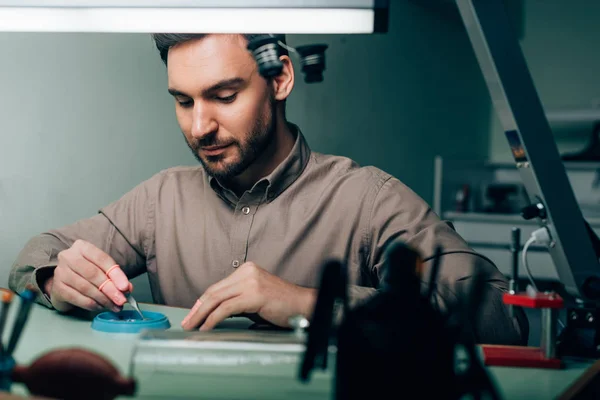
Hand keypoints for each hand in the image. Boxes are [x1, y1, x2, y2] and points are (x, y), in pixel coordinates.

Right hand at [45, 240, 130, 312]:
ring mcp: (60, 272)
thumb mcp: (101, 269)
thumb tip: (126, 288)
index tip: (125, 287)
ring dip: (103, 299)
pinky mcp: (57, 288)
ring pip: (86, 287)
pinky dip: (91, 304)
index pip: (102, 259)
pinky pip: (77, 298)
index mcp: (82, 247)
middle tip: (121, 300)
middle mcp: (68, 257)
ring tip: (114, 306)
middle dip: (110, 289)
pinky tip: (100, 307)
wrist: (64, 282)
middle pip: (93, 274)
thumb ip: (114, 277)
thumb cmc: (86, 273)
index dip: (116, 274)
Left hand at [181, 262, 315, 330]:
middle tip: (187, 323)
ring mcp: (251, 281)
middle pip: (214, 291)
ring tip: (192, 327)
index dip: (202, 302)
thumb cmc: (283, 305)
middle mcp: (247, 272)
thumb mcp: (255, 299)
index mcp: (247, 270)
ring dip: (201, 315)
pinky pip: (227, 308)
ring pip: (217, 299)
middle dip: (197, 309)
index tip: (192, 315)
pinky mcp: (254, 294)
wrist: (304, 305)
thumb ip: (237, 301)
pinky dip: (213, 319)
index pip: (217, 287)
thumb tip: (216, 313)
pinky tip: (207, 327)